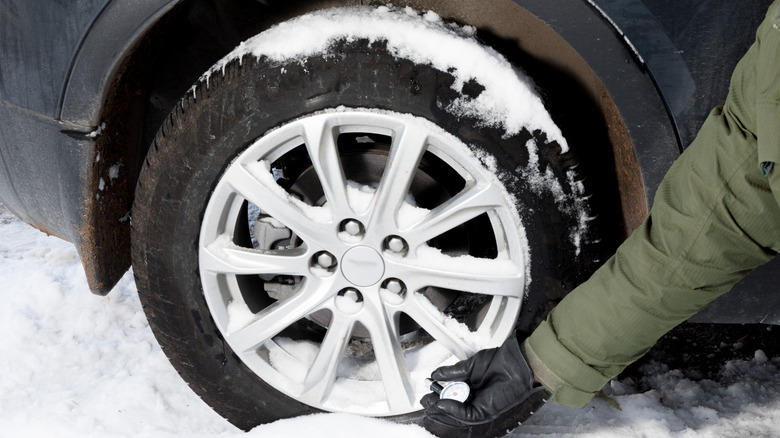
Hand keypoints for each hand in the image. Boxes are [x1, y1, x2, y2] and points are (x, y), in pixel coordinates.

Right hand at [421, 330, 549, 437]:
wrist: (515, 362)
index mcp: (471, 387)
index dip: (437, 397)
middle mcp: (475, 398)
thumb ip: (453, 373)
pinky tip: (444, 403)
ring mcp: (480, 406)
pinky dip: (454, 410)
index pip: (451, 397)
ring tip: (431, 403)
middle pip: (452, 408)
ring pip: (458, 414)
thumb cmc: (500, 361)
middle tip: (425, 403)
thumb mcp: (470, 366)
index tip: (426, 394)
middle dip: (437, 407)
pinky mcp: (486, 411)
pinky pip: (467, 414)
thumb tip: (435, 374)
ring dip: (443, 410)